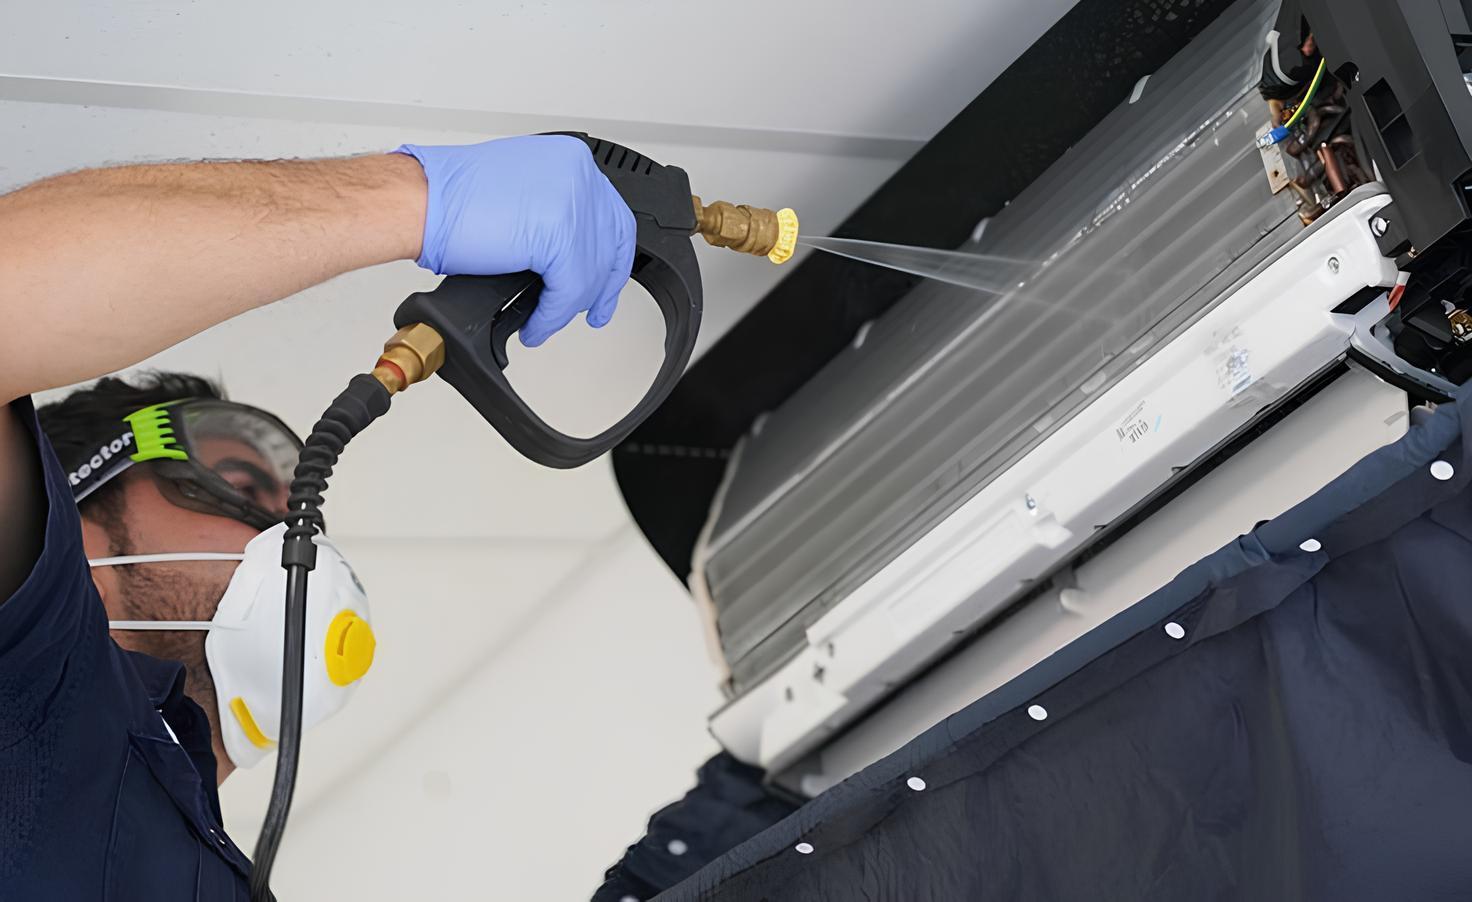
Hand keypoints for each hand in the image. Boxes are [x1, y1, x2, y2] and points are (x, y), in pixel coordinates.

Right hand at [395, 136, 635, 346]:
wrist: (418, 201)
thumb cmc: (450, 200)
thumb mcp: (522, 195)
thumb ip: (553, 214)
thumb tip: (569, 252)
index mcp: (570, 161)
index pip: (610, 216)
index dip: (611, 256)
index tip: (605, 282)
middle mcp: (576, 175)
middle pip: (611, 243)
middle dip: (602, 285)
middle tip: (595, 310)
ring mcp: (571, 201)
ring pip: (591, 271)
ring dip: (567, 306)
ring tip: (545, 321)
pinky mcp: (557, 233)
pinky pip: (569, 289)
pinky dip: (552, 315)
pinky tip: (536, 325)